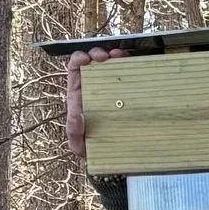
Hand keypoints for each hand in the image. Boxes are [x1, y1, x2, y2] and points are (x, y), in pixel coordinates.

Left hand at [63, 46, 127, 166]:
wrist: (110, 156)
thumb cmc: (91, 148)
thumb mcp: (78, 143)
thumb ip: (73, 130)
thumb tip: (75, 114)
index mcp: (78, 93)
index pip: (75, 69)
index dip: (79, 59)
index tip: (88, 59)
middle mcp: (92, 87)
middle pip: (93, 62)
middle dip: (98, 53)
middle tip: (107, 57)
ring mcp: (110, 89)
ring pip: (111, 65)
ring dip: (115, 55)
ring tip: (121, 56)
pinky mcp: (126, 94)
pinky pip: (128, 75)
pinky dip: (130, 66)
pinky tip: (134, 64)